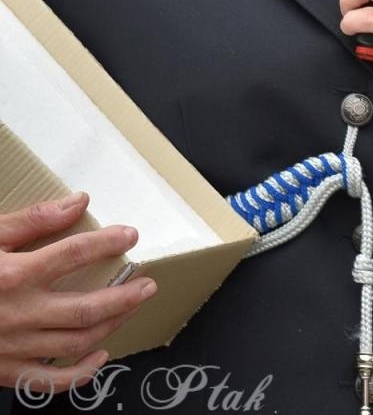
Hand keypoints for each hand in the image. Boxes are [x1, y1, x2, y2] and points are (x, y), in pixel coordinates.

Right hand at [0, 193, 158, 392]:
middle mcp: (18, 314)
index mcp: (13, 275)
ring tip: (131, 308)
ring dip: (112, 326)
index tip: (130, 234)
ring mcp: (12, 347)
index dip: (108, 242)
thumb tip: (77, 201)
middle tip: (148, 283)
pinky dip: (80, 374)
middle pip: (87, 307)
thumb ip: (30, 220)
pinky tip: (100, 357)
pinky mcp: (3, 371)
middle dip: (125, 296)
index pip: (75, 254)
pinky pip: (49, 380)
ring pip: (76, 342)